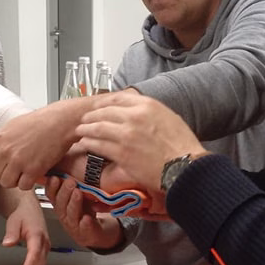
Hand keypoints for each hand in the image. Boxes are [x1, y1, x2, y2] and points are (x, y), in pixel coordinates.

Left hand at [0, 99, 87, 189]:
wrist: (60, 122)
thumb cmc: (40, 122)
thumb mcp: (13, 127)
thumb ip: (1, 142)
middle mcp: (6, 151)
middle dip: (3, 177)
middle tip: (12, 174)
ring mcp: (19, 161)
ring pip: (7, 183)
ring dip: (15, 181)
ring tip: (23, 174)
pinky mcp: (33, 169)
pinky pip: (23, 186)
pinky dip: (28, 183)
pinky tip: (33, 175)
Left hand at [0, 188, 50, 264]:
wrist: (30, 209)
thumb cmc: (23, 215)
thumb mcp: (13, 221)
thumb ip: (11, 233)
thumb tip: (7, 243)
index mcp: (37, 234)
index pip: (34, 254)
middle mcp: (44, 241)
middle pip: (40, 262)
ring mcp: (46, 245)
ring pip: (42, 264)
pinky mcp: (45, 248)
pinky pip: (42, 262)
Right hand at [45, 176, 123, 249]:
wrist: (93, 232)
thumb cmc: (83, 211)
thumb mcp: (76, 194)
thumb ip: (70, 181)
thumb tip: (64, 159)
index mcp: (60, 203)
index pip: (51, 194)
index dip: (51, 186)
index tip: (54, 177)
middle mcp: (64, 214)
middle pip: (60, 203)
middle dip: (64, 192)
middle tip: (70, 181)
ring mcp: (74, 224)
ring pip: (71, 214)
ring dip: (74, 203)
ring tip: (78, 193)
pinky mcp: (86, 232)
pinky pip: (84, 228)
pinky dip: (85, 223)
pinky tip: (87, 218)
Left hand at [78, 93, 205, 192]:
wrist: (184, 167)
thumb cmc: (183, 146)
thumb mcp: (170, 118)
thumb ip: (151, 113)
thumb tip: (140, 114)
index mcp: (148, 105)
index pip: (118, 98)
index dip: (104, 103)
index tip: (98, 107)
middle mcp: (134, 116)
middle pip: (104, 112)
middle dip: (91, 116)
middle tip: (84, 120)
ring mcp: (126, 134)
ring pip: (97, 127)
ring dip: (86, 129)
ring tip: (80, 132)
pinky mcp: (121, 152)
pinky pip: (97, 145)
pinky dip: (88, 143)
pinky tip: (83, 144)